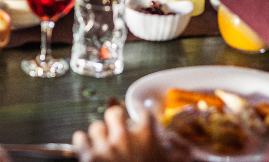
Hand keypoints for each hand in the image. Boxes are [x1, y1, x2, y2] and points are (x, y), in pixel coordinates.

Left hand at [72, 106, 189, 161]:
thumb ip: (176, 155)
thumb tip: (189, 153)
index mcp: (146, 135)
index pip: (144, 112)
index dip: (142, 113)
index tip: (141, 116)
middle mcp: (125, 136)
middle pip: (114, 112)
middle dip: (115, 118)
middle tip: (117, 126)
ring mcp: (105, 145)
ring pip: (96, 126)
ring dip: (99, 133)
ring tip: (102, 140)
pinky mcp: (89, 157)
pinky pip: (80, 139)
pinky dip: (81, 141)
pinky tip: (85, 145)